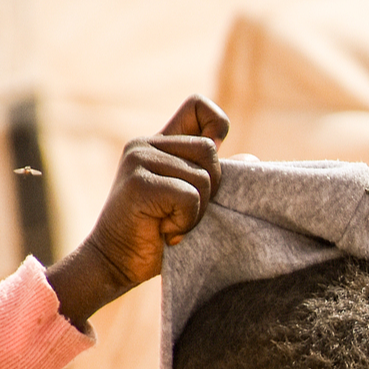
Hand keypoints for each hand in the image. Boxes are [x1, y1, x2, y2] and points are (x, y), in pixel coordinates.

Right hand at [47, 95, 228, 327]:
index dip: (217, 124)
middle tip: (184, 212)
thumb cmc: (156, 234)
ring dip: (196, 212)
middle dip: (211, 188)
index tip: (216, 153)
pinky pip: (189, 197)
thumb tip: (253, 159)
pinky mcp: (139, 182)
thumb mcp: (192, 200)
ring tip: (170, 223)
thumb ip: (212, 176)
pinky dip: (185, 222)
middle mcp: (147, 145)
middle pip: (210, 151)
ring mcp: (140, 160)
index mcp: (160, 143)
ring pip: (203, 178)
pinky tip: (164, 231)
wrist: (115, 262)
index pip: (197, 106)